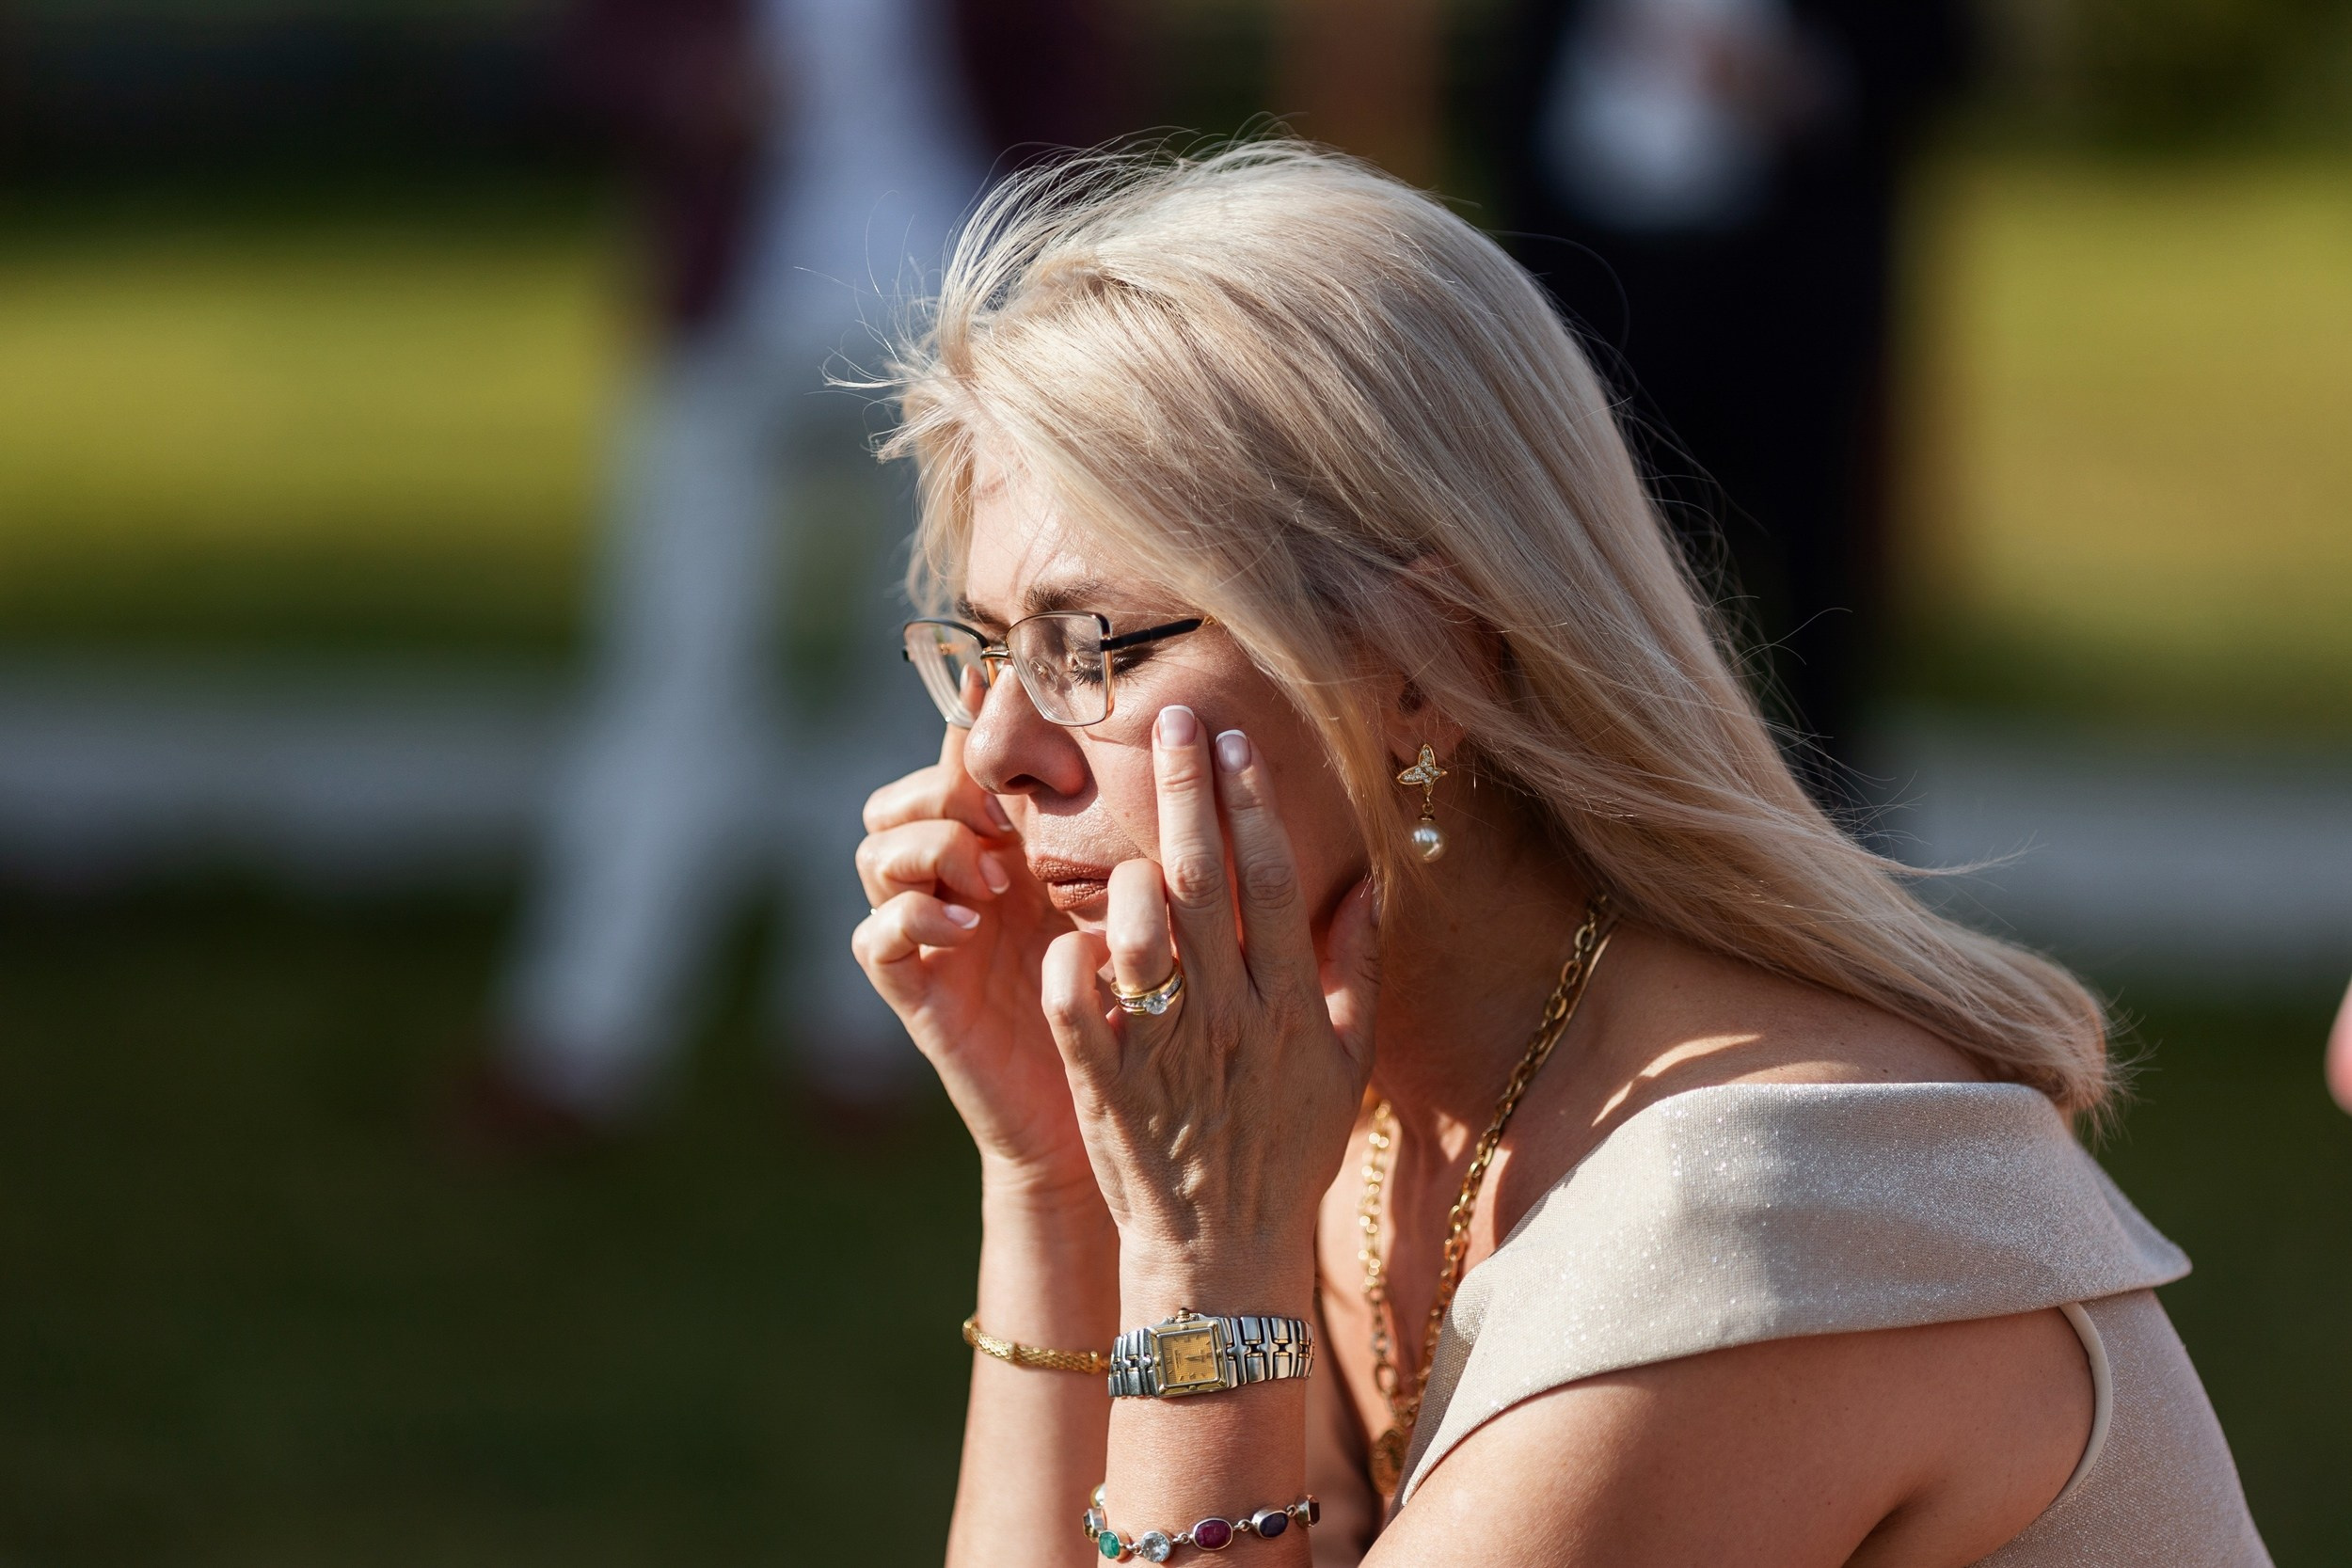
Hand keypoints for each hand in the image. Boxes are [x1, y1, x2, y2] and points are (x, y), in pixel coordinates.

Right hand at [853, 726, 1090, 1199]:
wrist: (1111, 1107)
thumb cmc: (1132, 997)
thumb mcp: (1132, 898)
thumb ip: (1121, 831)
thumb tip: (1159, 740)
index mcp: (1004, 848)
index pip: (959, 766)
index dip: (967, 725)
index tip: (997, 685)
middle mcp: (954, 884)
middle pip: (899, 799)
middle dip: (945, 791)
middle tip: (1008, 818)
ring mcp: (928, 936)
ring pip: (875, 854)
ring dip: (931, 849)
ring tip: (993, 877)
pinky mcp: (916, 992)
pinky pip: (876, 938)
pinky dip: (913, 919)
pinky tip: (968, 927)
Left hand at [1039, 706, 1380, 1304]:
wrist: (1221, 1254)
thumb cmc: (1284, 1149)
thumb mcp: (1345, 1064)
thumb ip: (1354, 969)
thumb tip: (1369, 880)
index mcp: (1289, 1007)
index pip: (1273, 882)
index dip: (1251, 804)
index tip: (1231, 742)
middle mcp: (1228, 1019)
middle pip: (1203, 883)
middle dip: (1186, 793)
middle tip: (1168, 721)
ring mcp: (1161, 1051)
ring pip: (1135, 936)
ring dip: (1126, 882)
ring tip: (1128, 853)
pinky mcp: (1102, 1083)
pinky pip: (1071, 1004)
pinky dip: (1064, 962)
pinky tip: (1067, 937)